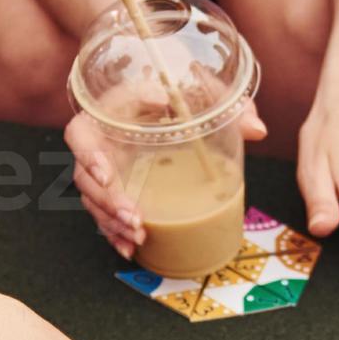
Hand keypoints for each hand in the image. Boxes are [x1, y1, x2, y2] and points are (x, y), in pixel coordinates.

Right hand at [65, 102, 268, 259]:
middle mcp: (100, 142)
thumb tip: (257, 130)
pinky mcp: (113, 187)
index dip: (87, 154)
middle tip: (136, 216)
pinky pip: (103, 215)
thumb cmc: (181, 90)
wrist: (168, 94)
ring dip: (111, 221)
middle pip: (84, 176)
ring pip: (92, 200)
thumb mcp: (204, 91)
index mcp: (110, 114)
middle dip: (108, 201)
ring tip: (139, 235)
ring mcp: (104, 168)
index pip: (80, 133)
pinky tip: (130, 248)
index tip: (107, 172)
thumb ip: (230, 104)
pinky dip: (114, 234)